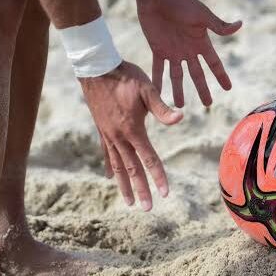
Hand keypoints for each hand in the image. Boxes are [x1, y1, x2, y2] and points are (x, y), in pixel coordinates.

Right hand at [79, 61, 182, 210]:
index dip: (158, 177)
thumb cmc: (125, 76)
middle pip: (132, 169)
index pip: (149, 159)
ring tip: (129, 202)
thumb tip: (180, 118)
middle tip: (147, 208)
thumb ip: (162, 108)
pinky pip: (107, 154)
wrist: (96, 68)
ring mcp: (108, 135)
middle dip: (141, 190)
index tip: (164, 193)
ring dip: (124, 185)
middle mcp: (119, 137)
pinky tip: (110, 177)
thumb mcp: (147, 89)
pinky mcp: (102, 130)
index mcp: (133, 129)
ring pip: (118, 166)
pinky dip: (110, 167)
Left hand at [135, 0, 241, 106]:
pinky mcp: (158, 49)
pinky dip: (158, 81)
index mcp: (201, 42)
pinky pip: (158, 69)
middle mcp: (188, 49)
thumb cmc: (181, 1)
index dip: (221, 76)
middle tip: (207, 104)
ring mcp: (173, 51)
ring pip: (177, 76)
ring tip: (179, 106)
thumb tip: (240, 25)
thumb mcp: (202, 15)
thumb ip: (219, 25)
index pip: (214, 63)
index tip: (228, 88)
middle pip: (197, 74)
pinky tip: (157, 93)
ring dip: (178, 90)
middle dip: (202, 89)